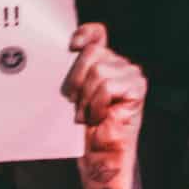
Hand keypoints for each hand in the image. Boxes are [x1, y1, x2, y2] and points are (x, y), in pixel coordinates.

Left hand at [64, 23, 146, 160]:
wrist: (97, 154)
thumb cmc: (80, 129)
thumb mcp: (68, 97)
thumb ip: (67, 74)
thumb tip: (52, 58)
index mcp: (101, 62)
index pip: (96, 34)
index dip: (85, 34)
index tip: (72, 45)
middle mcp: (117, 64)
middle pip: (91, 52)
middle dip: (75, 80)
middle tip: (75, 102)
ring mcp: (130, 74)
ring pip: (97, 71)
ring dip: (85, 98)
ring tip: (87, 113)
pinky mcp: (136, 87)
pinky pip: (107, 85)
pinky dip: (96, 104)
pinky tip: (99, 116)